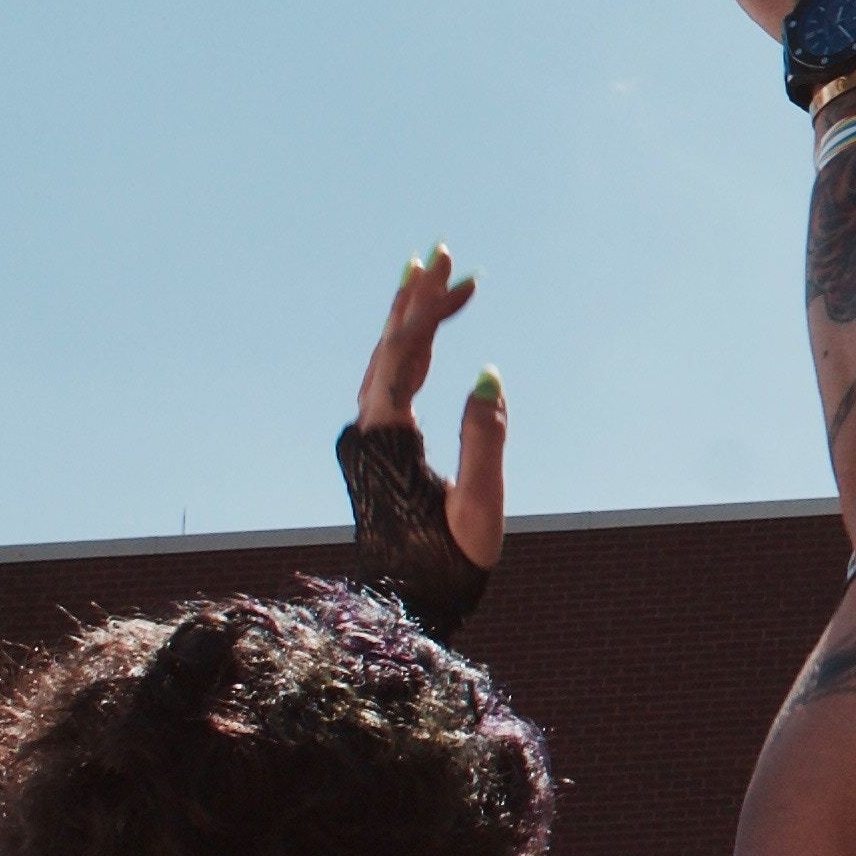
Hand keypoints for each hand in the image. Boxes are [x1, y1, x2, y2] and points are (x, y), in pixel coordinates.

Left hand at [355, 243, 505, 568]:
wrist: (407, 603)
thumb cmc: (446, 562)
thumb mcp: (478, 505)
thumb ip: (485, 439)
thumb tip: (489, 376)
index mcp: (386, 439)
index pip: (405, 357)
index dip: (430, 312)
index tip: (459, 278)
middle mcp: (367, 430)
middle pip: (390, 348)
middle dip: (417, 299)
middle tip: (440, 252)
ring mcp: (368, 436)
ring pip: (387, 361)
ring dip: (412, 318)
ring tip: (435, 275)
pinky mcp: (376, 446)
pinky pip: (392, 380)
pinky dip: (412, 349)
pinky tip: (432, 334)